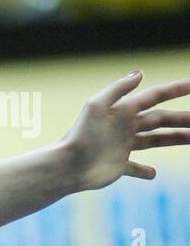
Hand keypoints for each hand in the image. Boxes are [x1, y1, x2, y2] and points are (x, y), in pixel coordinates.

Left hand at [60, 71, 189, 191]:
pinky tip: (152, 173)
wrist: (66, 166)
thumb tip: (140, 73)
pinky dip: (144, 171)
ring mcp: (122, 147)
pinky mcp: (118, 166)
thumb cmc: (80, 135)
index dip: (176, 89)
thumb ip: (118, 89)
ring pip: (155, 140)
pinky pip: (134, 168)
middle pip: (161, 119)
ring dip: (174, 139)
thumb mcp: (97, 105)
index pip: (155, 96)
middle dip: (183, 119)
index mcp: (122, 111)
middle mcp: (124, 127)